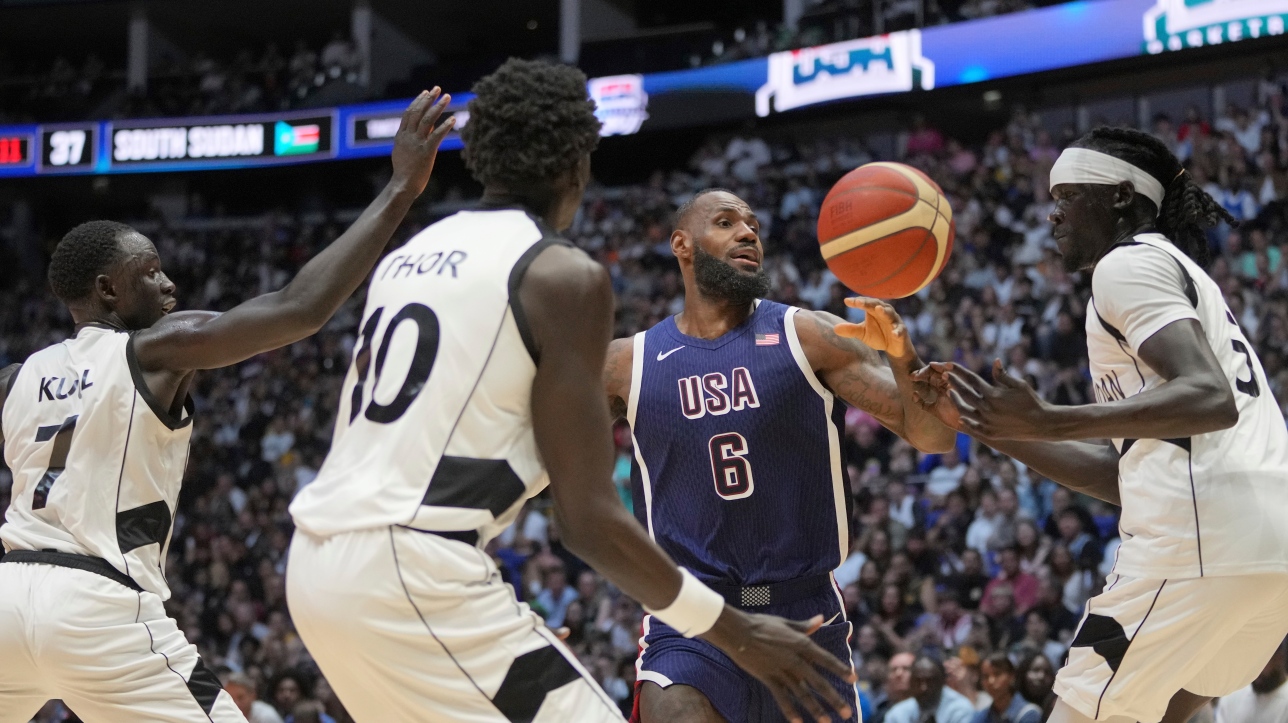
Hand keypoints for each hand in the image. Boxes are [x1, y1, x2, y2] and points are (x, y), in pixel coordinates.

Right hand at [389, 88, 455, 198]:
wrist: (403, 185)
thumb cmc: (403, 171)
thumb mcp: (401, 151)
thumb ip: (408, 138)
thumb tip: (417, 129)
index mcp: (401, 135)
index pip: (409, 113)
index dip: (418, 101)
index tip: (426, 92)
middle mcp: (408, 136)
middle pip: (417, 112)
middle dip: (428, 98)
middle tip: (438, 88)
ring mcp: (417, 143)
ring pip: (427, 120)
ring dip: (438, 106)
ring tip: (447, 97)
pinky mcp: (426, 152)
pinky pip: (437, 135)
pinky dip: (445, 126)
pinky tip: (453, 118)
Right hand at [703, 609, 854, 722]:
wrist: (738, 631)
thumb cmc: (762, 623)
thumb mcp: (786, 623)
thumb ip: (805, 625)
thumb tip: (821, 618)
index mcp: (801, 644)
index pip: (826, 660)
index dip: (841, 670)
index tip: (854, 679)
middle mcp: (795, 660)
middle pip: (818, 683)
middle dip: (834, 698)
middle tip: (847, 712)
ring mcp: (782, 671)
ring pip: (802, 694)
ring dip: (816, 709)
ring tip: (827, 721)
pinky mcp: (768, 678)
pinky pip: (782, 698)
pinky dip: (790, 711)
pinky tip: (799, 722)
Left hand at [834, 297, 912, 361]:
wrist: (894, 348)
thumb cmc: (878, 336)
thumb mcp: (863, 333)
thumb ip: (851, 330)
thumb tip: (834, 328)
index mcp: (874, 310)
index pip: (865, 303)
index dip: (857, 301)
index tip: (847, 301)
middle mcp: (885, 312)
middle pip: (877, 305)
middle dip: (868, 303)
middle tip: (859, 302)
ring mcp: (894, 321)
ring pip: (890, 314)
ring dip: (884, 312)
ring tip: (878, 309)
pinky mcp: (901, 331)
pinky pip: (900, 330)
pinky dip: (897, 331)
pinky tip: (894, 333)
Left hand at [909, 363, 962, 431]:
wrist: (964, 426)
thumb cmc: (950, 417)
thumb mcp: (933, 409)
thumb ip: (922, 403)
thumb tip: (913, 394)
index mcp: (943, 386)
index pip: (932, 374)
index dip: (921, 373)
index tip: (910, 377)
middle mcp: (949, 383)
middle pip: (936, 370)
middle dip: (924, 371)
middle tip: (913, 376)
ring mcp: (956, 384)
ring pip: (943, 370)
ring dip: (930, 370)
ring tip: (918, 375)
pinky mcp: (961, 386)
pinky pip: (953, 375)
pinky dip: (944, 371)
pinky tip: (934, 374)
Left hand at [939, 359, 1052, 439]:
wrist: (1041, 424)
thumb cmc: (1031, 401)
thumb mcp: (1019, 385)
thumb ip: (1003, 375)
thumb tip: (995, 361)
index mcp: (993, 395)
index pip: (971, 380)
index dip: (959, 372)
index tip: (949, 366)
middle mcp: (987, 409)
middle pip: (964, 394)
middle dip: (953, 383)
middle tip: (945, 376)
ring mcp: (987, 422)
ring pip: (964, 411)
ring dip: (955, 401)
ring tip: (950, 393)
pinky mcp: (989, 433)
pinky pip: (972, 427)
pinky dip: (965, 421)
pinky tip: (961, 417)